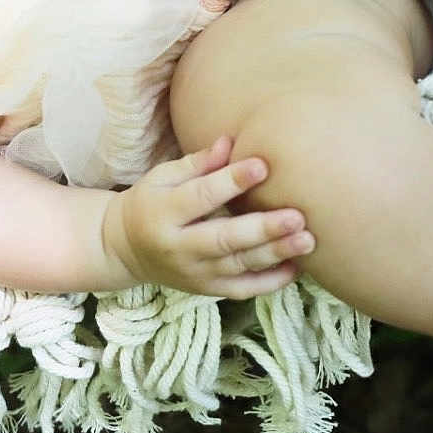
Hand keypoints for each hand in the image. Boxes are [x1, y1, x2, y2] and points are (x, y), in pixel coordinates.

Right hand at [100, 135, 312, 297]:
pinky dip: (270, 282)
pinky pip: (242, 290)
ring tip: (307, 240)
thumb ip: (197, 163)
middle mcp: (178, 248)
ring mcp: (194, 274)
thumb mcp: (162, 177)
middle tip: (298, 216)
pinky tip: (296, 267)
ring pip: (239, 266)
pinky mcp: (207, 290)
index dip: (231, 181)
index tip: (263, 165)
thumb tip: (229, 142)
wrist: (126, 249)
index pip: (201, 196)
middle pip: (224, 239)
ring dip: (275, 254)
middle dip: (263, 228)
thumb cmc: (150, 203)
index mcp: (162, 212)